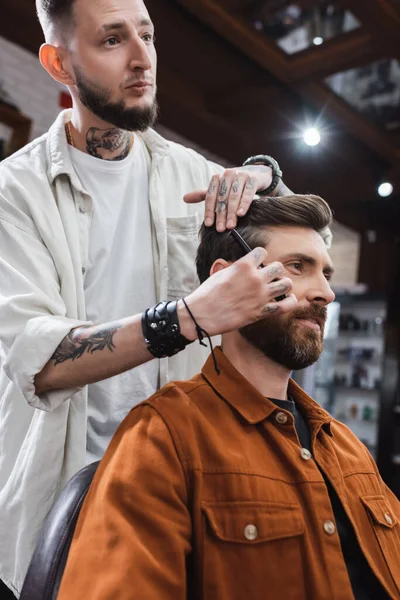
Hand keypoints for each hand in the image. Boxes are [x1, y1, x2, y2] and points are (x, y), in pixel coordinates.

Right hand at [177, 247, 297, 339]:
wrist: (202, 315)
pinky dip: (289, 301)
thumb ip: (238, 268)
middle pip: (278, 267)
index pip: (262, 252)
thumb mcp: (221, 273)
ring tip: (277, 287)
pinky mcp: (263, 311)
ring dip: (283, 284)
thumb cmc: (208, 294)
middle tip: (268, 276)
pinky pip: (286, 304)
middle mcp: (256, 278)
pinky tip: (286, 299)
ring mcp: (261, 296)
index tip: (257, 262)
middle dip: (274, 270)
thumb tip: (248, 266)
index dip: (260, 257)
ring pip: (286, 283)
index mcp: (244, 266)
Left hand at [183, 165, 272, 231]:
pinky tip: (241, 214)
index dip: (209, 211)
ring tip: (231, 226)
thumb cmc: (234, 184)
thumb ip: (203, 195)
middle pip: (222, 198)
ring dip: (232, 212)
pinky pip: (247, 193)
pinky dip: (244, 204)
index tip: (209, 225)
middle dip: (221, 215)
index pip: (210, 196)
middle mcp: (228, 175)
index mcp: (217, 178)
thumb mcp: (219, 189)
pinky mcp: (253, 179)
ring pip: (234, 197)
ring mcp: (241, 176)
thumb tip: (184, 199)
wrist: (256, 174)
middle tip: (221, 229)